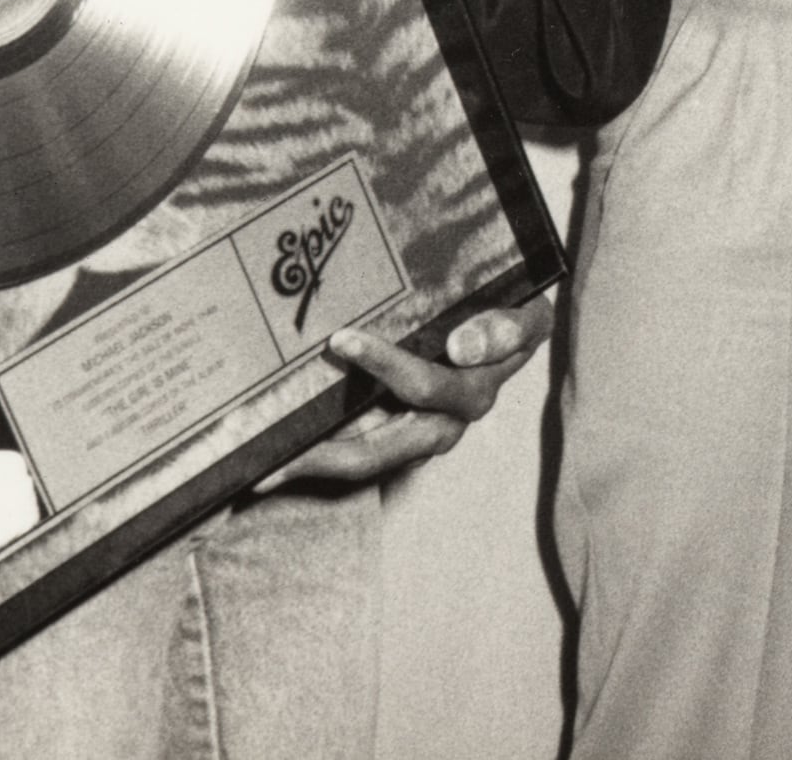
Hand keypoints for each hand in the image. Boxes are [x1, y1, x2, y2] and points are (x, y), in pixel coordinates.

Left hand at [265, 296, 553, 484]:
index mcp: (469, 395)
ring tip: (263, 469)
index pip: (423, 385)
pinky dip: (320, 455)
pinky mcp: (400, 436)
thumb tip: (461, 346)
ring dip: (312, 464)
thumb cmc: (514, 321)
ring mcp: (418, 436)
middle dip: (321, 452)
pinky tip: (279, 456)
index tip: (340, 339)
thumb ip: (505, 330)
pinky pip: (358, 452)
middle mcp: (441, 426)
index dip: (383, 366)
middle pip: (374, 448)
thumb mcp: (528, 321)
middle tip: (272, 451)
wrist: (513, 340)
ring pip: (360, 459)